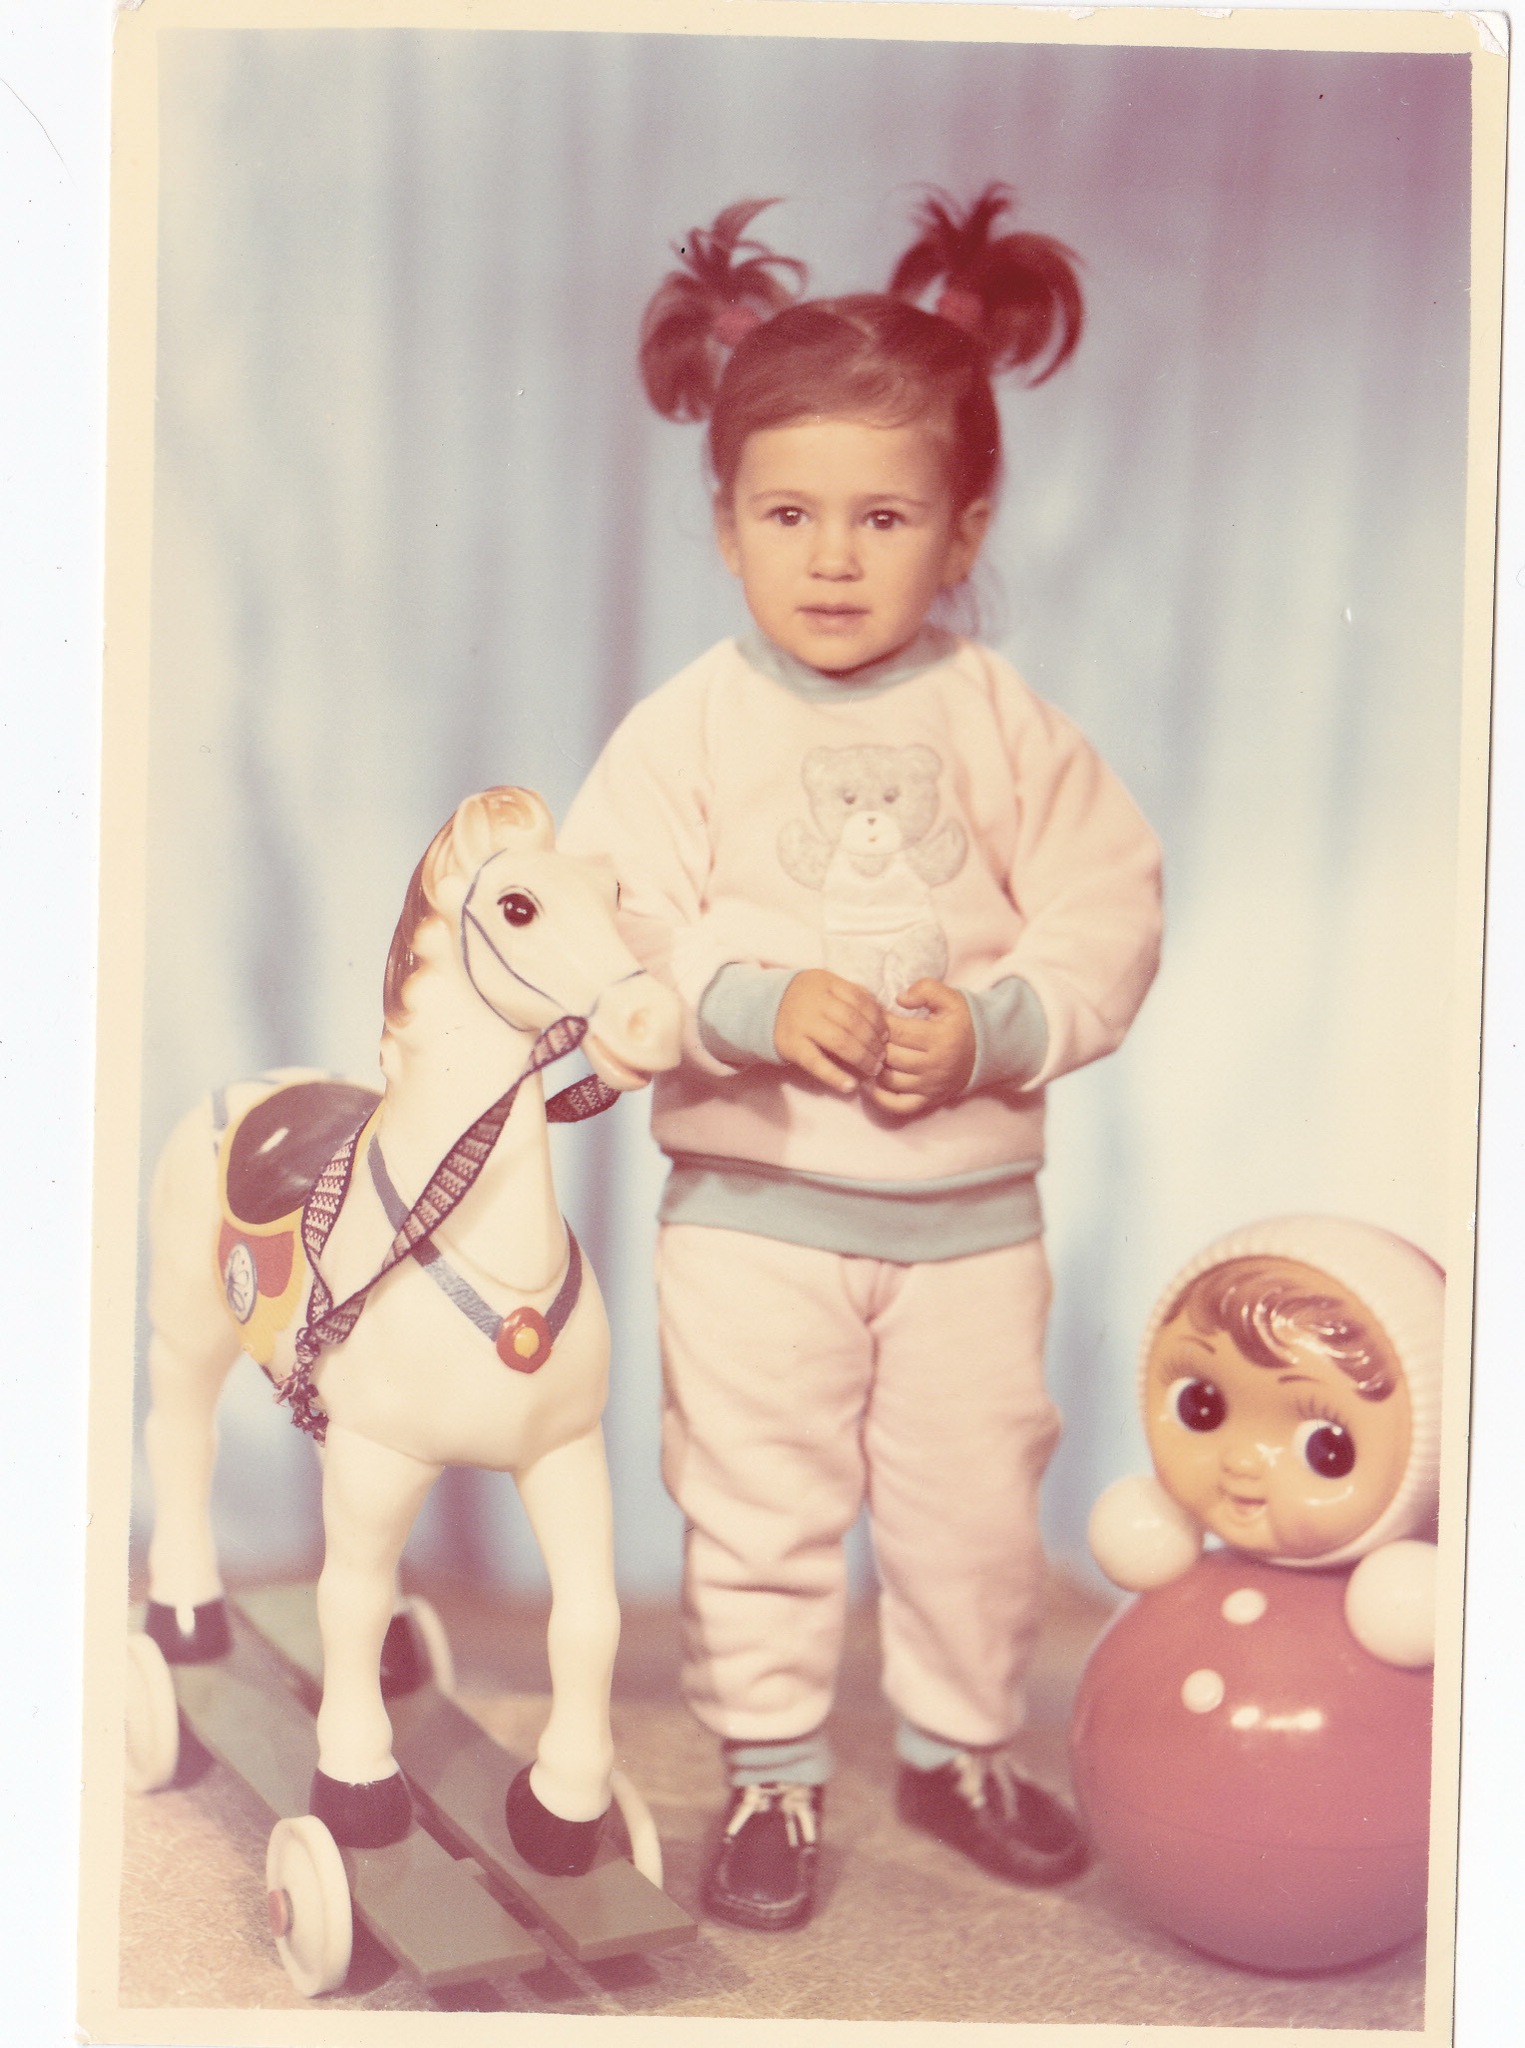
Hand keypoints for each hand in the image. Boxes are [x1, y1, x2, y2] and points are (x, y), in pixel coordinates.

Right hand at [774, 969, 887, 1094]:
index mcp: (826, 982)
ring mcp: (800, 1023)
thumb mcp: (825, 988)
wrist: (760, 1008)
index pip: (861, 1000)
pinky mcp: (790, 1045)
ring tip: (872, 1069)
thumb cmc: (804, 1001)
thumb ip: (851, 996)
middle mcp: (813, 1000)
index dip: (878, 1021)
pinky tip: (850, 1086)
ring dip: (862, 1058)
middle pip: (854, 1022)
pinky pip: (817, 1063)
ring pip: (840, 1041)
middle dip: (873, 1043)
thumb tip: (884, 1019)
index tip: (886, 1036)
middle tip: (882, 1058)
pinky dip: (836, 1076)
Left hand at [869, 979, 975, 1116]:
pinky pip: (899, 1106)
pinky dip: (881, 1098)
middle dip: (875, 1044)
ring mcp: (931, 1086)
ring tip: (868, 1054)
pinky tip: (871, 1083)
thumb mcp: (950, 998)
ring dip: (874, 1067)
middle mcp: (935, 1065)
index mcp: (939, 1038)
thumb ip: (926, 989)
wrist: (984, 1051)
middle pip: (890, 1055)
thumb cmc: (961, 1022)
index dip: (880, 1021)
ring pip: (889, 1079)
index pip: (897, 1030)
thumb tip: (900, 999)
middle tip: (868, 1035)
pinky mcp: (929, 1100)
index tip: (874, 1015)